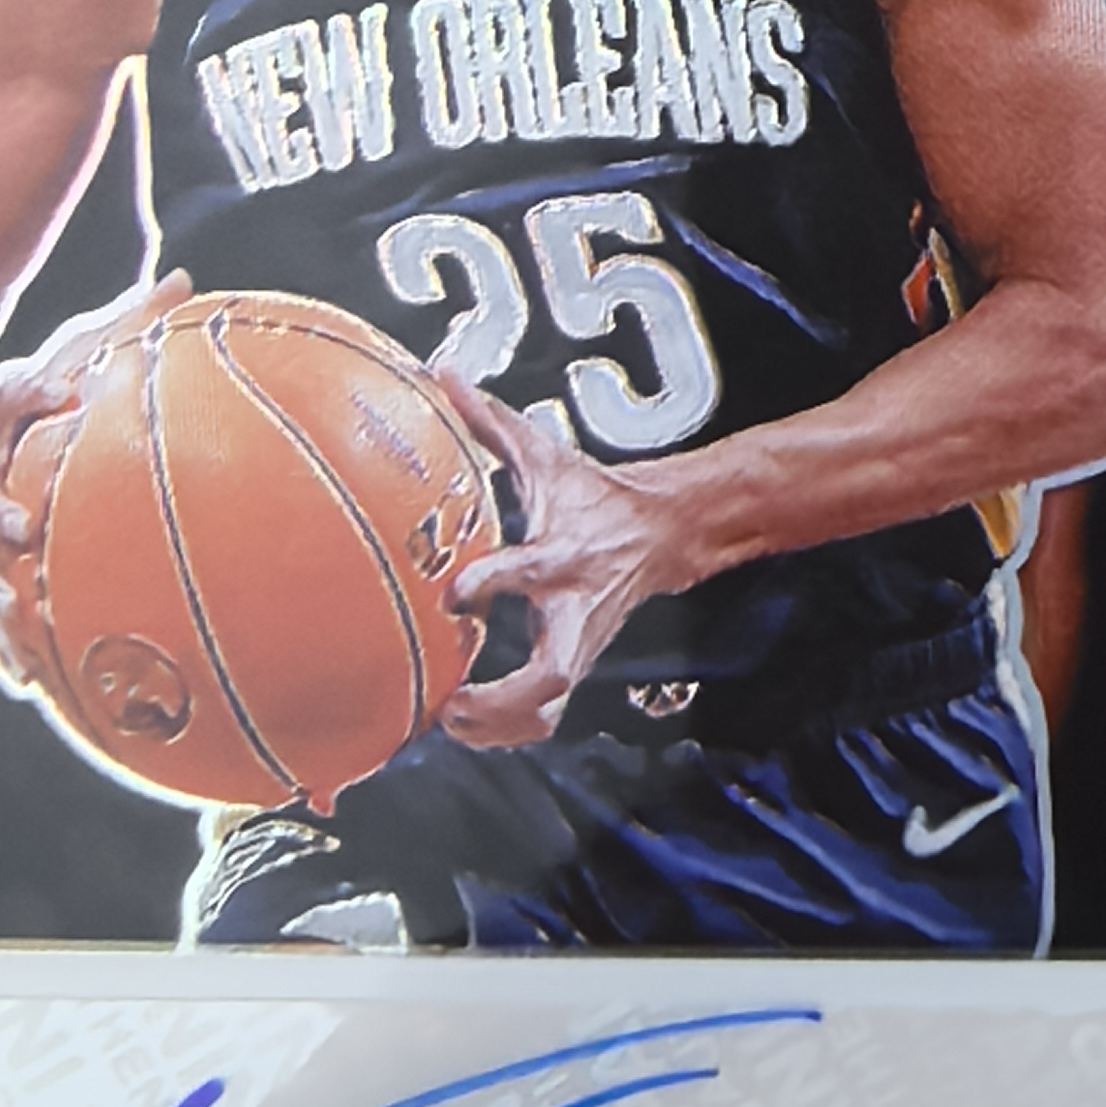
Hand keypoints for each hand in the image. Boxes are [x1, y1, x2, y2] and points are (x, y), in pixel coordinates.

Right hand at [0, 270, 189, 687]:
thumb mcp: (62, 351)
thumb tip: (186, 278)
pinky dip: (4, 643)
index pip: (9, 392)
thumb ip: (121, 320)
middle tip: (18, 528)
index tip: (60, 391)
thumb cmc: (18, 395)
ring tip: (15, 617)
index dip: (32, 390)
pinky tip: (25, 681)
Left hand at [433, 375, 700, 749]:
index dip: (494, 582)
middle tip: (450, 704)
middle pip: (553, 672)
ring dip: (501, 728)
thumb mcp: (546, 455)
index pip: (532, 570)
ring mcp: (577, 644)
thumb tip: (441, 373)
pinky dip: (509, 733)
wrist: (664, 534)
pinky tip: (468, 729)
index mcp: (564, 553)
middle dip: (502, 698)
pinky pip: (546, 716)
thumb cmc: (594, 498)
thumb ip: (491, 422)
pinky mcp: (575, 665)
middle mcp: (573, 608)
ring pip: (549, 708)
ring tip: (450, 723)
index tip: (456, 592)